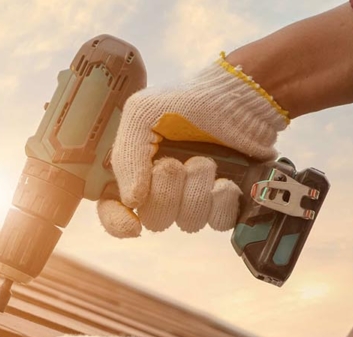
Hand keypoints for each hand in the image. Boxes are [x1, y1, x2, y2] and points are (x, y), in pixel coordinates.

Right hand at [98, 55, 287, 237]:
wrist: (239, 96)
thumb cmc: (188, 100)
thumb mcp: (143, 113)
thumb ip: (127, 156)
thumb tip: (131, 201)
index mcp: (134, 169)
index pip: (112, 208)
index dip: (117, 221)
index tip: (132, 223)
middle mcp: (160, 187)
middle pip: (154, 219)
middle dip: (168, 193)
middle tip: (179, 163)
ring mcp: (193, 197)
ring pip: (188, 223)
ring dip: (197, 192)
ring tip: (207, 162)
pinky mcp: (224, 201)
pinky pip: (218, 222)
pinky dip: (221, 203)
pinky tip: (225, 182)